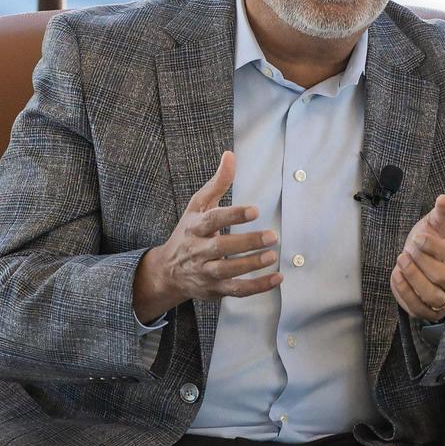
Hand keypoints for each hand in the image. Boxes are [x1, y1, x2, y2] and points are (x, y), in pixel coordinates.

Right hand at [133, 151, 281, 321]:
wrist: (167, 272)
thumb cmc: (188, 232)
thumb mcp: (198, 205)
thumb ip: (217, 183)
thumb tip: (231, 155)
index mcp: (194, 227)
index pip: (212, 220)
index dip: (233, 215)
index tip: (255, 211)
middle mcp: (198, 251)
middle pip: (221, 247)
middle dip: (246, 243)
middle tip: (272, 236)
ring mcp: (206, 272)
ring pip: (228, 271)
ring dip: (251, 265)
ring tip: (272, 256)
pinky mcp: (215, 289)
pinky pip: (237, 290)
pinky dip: (257, 287)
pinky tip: (277, 278)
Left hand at [390, 194, 444, 322]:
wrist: (426, 265)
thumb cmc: (435, 243)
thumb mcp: (439, 226)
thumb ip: (443, 213)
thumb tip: (443, 198)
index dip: (435, 248)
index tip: (418, 238)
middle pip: (444, 277)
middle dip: (421, 261)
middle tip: (407, 249)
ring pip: (432, 296)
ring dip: (413, 276)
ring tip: (401, 259)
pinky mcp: (430, 313)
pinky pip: (417, 307)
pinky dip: (404, 291)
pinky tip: (396, 274)